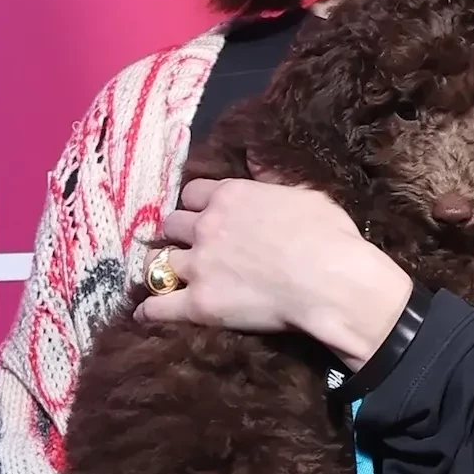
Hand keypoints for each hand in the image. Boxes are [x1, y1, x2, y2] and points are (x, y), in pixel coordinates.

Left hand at [133, 176, 412, 366]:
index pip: (193, 193)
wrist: (330, 280)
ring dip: (162, 269)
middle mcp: (206, 226)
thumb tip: (255, 159)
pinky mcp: (199, 304)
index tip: (203, 215)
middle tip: (188, 247)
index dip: (197, 205)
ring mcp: (199, 265)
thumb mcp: (304, 192)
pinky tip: (143, 314)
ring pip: (160, 263)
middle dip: (179, 234)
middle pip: (172, 225)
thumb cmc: (328, 235)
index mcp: (229, 195)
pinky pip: (159, 307)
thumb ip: (271, 178)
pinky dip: (150, 310)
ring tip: (165, 279)